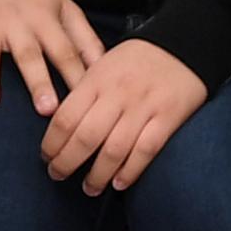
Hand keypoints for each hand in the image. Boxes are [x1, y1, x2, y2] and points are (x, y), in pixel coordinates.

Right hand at [0, 0, 102, 113]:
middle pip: (29, 55)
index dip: (76, 76)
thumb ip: (85, 38)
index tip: (87, 104)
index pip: (64, 51)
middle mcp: (16, 24)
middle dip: (38, 82)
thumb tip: (106, 69)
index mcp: (45, 20)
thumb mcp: (63, 6)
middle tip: (48, 110)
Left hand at [40, 40, 206, 196]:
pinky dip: (130, 171)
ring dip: (98, 175)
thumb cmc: (137, 59)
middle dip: (67, 163)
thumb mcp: (103, 64)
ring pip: (114, 150)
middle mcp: (117, 94)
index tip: (47, 157)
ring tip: (90, 188)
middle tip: (59, 175)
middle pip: (85, 138)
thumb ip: (84, 92)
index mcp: (96, 80)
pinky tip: (119, 183)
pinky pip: (146, 151)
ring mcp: (143, 107)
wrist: (184, 43)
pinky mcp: (168, 118)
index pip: (65, 118)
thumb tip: (60, 126)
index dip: (52, 144)